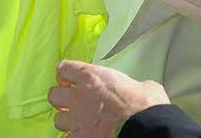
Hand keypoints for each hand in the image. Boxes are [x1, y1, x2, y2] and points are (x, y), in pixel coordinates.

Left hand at [48, 60, 169, 137]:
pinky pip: (69, 137)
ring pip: (58, 119)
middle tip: (72, 101)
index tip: (70, 79)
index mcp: (91, 77)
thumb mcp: (139, 84)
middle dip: (61, 98)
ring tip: (78, 121)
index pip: (63, 69)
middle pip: (53, 94)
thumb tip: (142, 89)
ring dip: (67, 120)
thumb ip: (129, 85)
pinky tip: (83, 134)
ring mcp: (79, 120)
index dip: (65, 75)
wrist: (147, 126)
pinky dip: (75, 136)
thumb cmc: (146, 105)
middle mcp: (80, 97)